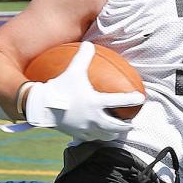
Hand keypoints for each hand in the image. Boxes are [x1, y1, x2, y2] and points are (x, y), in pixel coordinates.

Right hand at [23, 41, 144, 140]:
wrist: (41, 107)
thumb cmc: (59, 87)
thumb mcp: (73, 70)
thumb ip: (83, 57)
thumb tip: (89, 43)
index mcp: (95, 102)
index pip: (119, 100)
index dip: (132, 99)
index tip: (141, 98)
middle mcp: (93, 118)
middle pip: (116, 126)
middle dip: (125, 126)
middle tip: (131, 123)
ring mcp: (86, 128)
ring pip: (105, 136)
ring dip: (113, 134)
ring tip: (117, 132)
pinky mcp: (77, 134)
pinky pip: (91, 138)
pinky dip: (97, 137)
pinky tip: (97, 135)